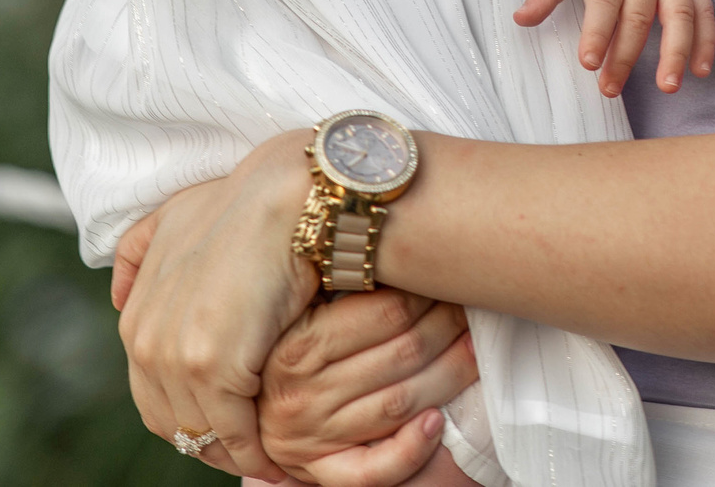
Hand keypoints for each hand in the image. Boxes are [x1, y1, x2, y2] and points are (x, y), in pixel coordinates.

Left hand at [116, 131, 320, 478]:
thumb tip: (118, 295)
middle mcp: (146, 342)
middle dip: (210, 442)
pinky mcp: (212, 368)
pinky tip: (281, 455)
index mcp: (136, 319)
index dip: (191, 417)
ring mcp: (175, 357)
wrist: (290, 200)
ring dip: (236, 452)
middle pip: (173, 422)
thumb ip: (139, 253)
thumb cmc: (245, 207)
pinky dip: (257, 451)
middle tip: (251, 450)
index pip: (153, 397)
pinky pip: (234, 432)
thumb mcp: (174, 218)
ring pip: (203, 433)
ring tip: (271, 457)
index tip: (227, 428)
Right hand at [258, 292, 477, 486]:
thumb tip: (393, 250)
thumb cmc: (279, 350)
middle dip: (447, 327)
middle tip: (469, 309)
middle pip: (402, 354)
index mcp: (297, 345)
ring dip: (449, 375)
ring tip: (473, 349)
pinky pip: (374, 470)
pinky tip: (438, 422)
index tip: (448, 280)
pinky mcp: (322, 471)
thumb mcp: (295, 314)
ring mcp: (312, 437)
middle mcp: (302, 393)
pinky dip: (411, 449)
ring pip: (400, 403)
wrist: (242, 411)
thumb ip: (338, 291)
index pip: (385, 313)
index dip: (428, 294)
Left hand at [512, 0, 714, 95]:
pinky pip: (706, 10)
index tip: (588, 62)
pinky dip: (707, 40)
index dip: (596, 32)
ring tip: (668, 86)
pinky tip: (701, 69)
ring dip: (676, 51)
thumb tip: (520, 20)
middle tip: (610, 88)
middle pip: (637, 15)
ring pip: (679, 14)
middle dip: (625, 55)